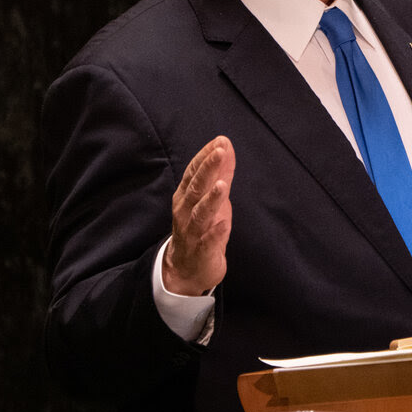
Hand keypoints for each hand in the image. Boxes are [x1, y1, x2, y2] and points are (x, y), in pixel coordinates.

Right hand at [163, 136, 235, 295]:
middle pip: (195, 188)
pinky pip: (208, 242)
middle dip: (207, 170)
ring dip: (211, 199)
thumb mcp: (212, 198)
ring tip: (222, 185)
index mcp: (186, 197)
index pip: (193, 172)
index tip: (219, 142)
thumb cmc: (201, 227)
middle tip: (219, 152)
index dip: (205, 157)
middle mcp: (186, 212)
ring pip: (200, 214)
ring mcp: (193, 232)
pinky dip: (215, 233)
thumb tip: (226, 146)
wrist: (187, 270)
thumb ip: (219, 174)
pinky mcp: (202, 252)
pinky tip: (224, 224)